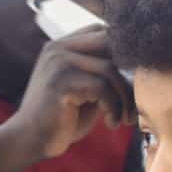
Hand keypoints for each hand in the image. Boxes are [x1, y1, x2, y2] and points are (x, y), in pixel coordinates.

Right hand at [0, 26, 133, 171]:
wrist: (32, 140)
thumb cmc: (64, 117)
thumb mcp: (86, 89)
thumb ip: (103, 72)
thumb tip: (140, 62)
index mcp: (62, 46)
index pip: (103, 32)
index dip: (123, 53)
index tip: (131, 81)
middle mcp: (58, 49)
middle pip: (109, 44)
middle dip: (127, 73)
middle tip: (132, 100)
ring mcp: (58, 64)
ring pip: (109, 70)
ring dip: (123, 98)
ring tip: (123, 117)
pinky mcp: (60, 83)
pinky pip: (101, 88)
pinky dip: (113, 107)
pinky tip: (111, 123)